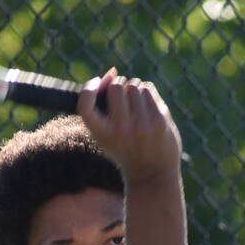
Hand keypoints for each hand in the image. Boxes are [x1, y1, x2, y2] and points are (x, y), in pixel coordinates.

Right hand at [78, 67, 181, 181]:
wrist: (152, 173)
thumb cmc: (124, 148)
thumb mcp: (104, 133)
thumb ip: (102, 105)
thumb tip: (113, 71)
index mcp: (102, 135)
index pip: (85, 104)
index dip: (88, 88)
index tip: (96, 83)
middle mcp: (120, 129)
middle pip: (115, 87)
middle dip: (117, 86)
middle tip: (121, 97)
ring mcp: (142, 124)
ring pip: (133, 85)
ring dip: (133, 90)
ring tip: (135, 106)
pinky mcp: (159, 119)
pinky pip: (147, 89)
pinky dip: (145, 93)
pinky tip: (146, 107)